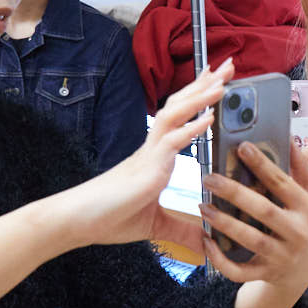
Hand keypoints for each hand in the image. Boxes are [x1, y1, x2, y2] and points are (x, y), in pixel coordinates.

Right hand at [54, 62, 232, 252]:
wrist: (78, 222)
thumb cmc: (110, 217)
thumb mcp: (157, 226)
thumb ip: (182, 231)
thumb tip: (207, 244)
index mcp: (158, 156)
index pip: (182, 117)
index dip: (199, 97)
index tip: (218, 80)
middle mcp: (155, 147)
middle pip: (182, 105)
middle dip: (206, 84)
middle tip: (229, 63)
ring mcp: (150, 153)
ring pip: (176, 114)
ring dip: (200, 96)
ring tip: (223, 80)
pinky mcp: (147, 166)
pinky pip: (172, 141)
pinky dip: (192, 127)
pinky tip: (209, 116)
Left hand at [201, 138, 307, 307]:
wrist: (304, 269)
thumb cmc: (302, 222)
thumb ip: (301, 168)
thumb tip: (287, 137)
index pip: (283, 184)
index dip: (263, 165)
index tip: (242, 147)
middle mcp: (298, 233)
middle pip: (264, 210)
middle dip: (235, 193)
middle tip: (209, 177)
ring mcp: (281, 256)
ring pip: (249, 239)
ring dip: (223, 222)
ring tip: (202, 205)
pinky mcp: (265, 274)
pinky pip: (238, 270)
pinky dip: (219, 258)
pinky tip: (206, 240)